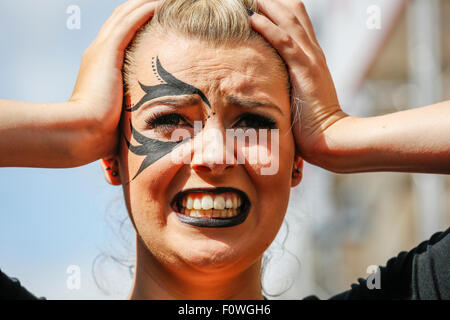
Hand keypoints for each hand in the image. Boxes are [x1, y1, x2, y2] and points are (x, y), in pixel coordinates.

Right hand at [69, 0, 157, 159]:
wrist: (82, 133)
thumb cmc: (100, 133)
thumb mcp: (116, 114)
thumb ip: (127, 109)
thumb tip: (142, 122)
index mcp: (99, 66)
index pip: (117, 36)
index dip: (133, 23)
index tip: (152, 18)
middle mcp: (97, 53)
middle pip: (119, 20)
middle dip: (139, 8)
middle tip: (160, 2)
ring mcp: (100, 51)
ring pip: (124, 16)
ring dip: (144, 4)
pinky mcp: (107, 53)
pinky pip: (128, 23)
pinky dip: (143, 11)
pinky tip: (159, 4)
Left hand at [249, 0, 347, 162]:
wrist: (331, 138)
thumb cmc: (312, 124)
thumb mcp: (299, 96)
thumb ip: (289, 83)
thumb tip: (269, 84)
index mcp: (312, 57)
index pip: (298, 22)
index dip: (280, 8)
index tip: (261, 1)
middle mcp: (313, 53)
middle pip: (294, 13)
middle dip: (274, 0)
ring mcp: (311, 60)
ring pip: (289, 22)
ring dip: (268, 6)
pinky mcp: (305, 71)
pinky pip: (285, 43)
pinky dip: (269, 29)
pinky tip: (253, 18)